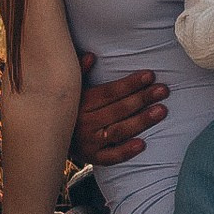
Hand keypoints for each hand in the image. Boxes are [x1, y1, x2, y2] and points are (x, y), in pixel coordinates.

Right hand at [72, 52, 166, 166]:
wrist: (49, 137)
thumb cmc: (68, 107)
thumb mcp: (71, 88)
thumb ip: (80, 72)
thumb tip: (91, 56)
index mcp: (80, 103)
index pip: (109, 93)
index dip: (130, 83)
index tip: (150, 75)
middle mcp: (84, 123)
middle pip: (118, 110)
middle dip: (142, 99)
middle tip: (163, 90)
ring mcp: (88, 143)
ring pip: (118, 131)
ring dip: (141, 121)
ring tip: (162, 111)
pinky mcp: (92, 158)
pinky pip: (110, 157)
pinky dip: (126, 151)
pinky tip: (143, 144)